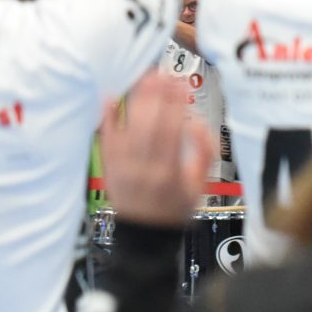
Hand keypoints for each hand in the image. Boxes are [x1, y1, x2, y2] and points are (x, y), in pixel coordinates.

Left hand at [98, 74, 213, 227]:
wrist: (144, 236)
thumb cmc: (174, 210)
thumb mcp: (200, 186)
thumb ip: (204, 153)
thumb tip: (197, 125)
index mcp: (170, 173)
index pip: (172, 131)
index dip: (176, 105)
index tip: (180, 85)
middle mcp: (145, 169)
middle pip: (150, 125)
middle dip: (157, 96)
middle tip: (163, 74)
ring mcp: (125, 168)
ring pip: (130, 127)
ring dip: (138, 100)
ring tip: (145, 78)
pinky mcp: (110, 167)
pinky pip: (107, 139)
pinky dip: (107, 118)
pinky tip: (110, 98)